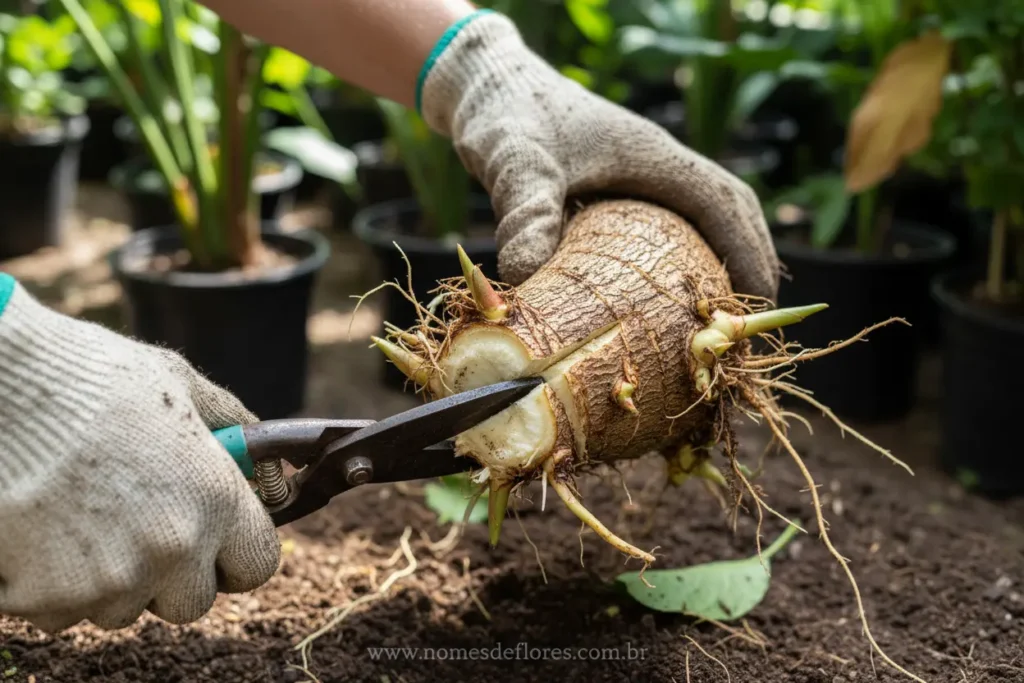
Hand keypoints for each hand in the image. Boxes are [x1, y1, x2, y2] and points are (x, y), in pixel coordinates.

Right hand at [0, 279, 279, 632]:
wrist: (2, 386)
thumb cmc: (93, 377)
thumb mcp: (180, 384)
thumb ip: (230, 423)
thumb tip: (260, 451)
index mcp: (215, 501)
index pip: (258, 565)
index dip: (238, 553)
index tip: (218, 539)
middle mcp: (170, 550)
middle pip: (191, 601)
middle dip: (173, 574)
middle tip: (143, 526)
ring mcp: (106, 581)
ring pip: (124, 609)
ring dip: (113, 579)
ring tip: (86, 518)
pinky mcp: (45, 597)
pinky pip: (64, 611)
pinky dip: (55, 584)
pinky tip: (46, 531)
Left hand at [420, 11, 779, 300]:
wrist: (485, 87)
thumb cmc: (505, 117)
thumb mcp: (516, 164)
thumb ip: (524, 214)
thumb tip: (526, 281)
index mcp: (650, 154)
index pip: (721, 201)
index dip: (746, 251)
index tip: (757, 301)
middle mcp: (654, 161)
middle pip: (728, 207)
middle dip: (747, 258)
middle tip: (749, 318)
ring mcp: (639, 172)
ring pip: (703, 212)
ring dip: (722, 254)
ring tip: (722, 309)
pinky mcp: (617, 184)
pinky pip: (669, 219)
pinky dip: (683, 252)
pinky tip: (667, 289)